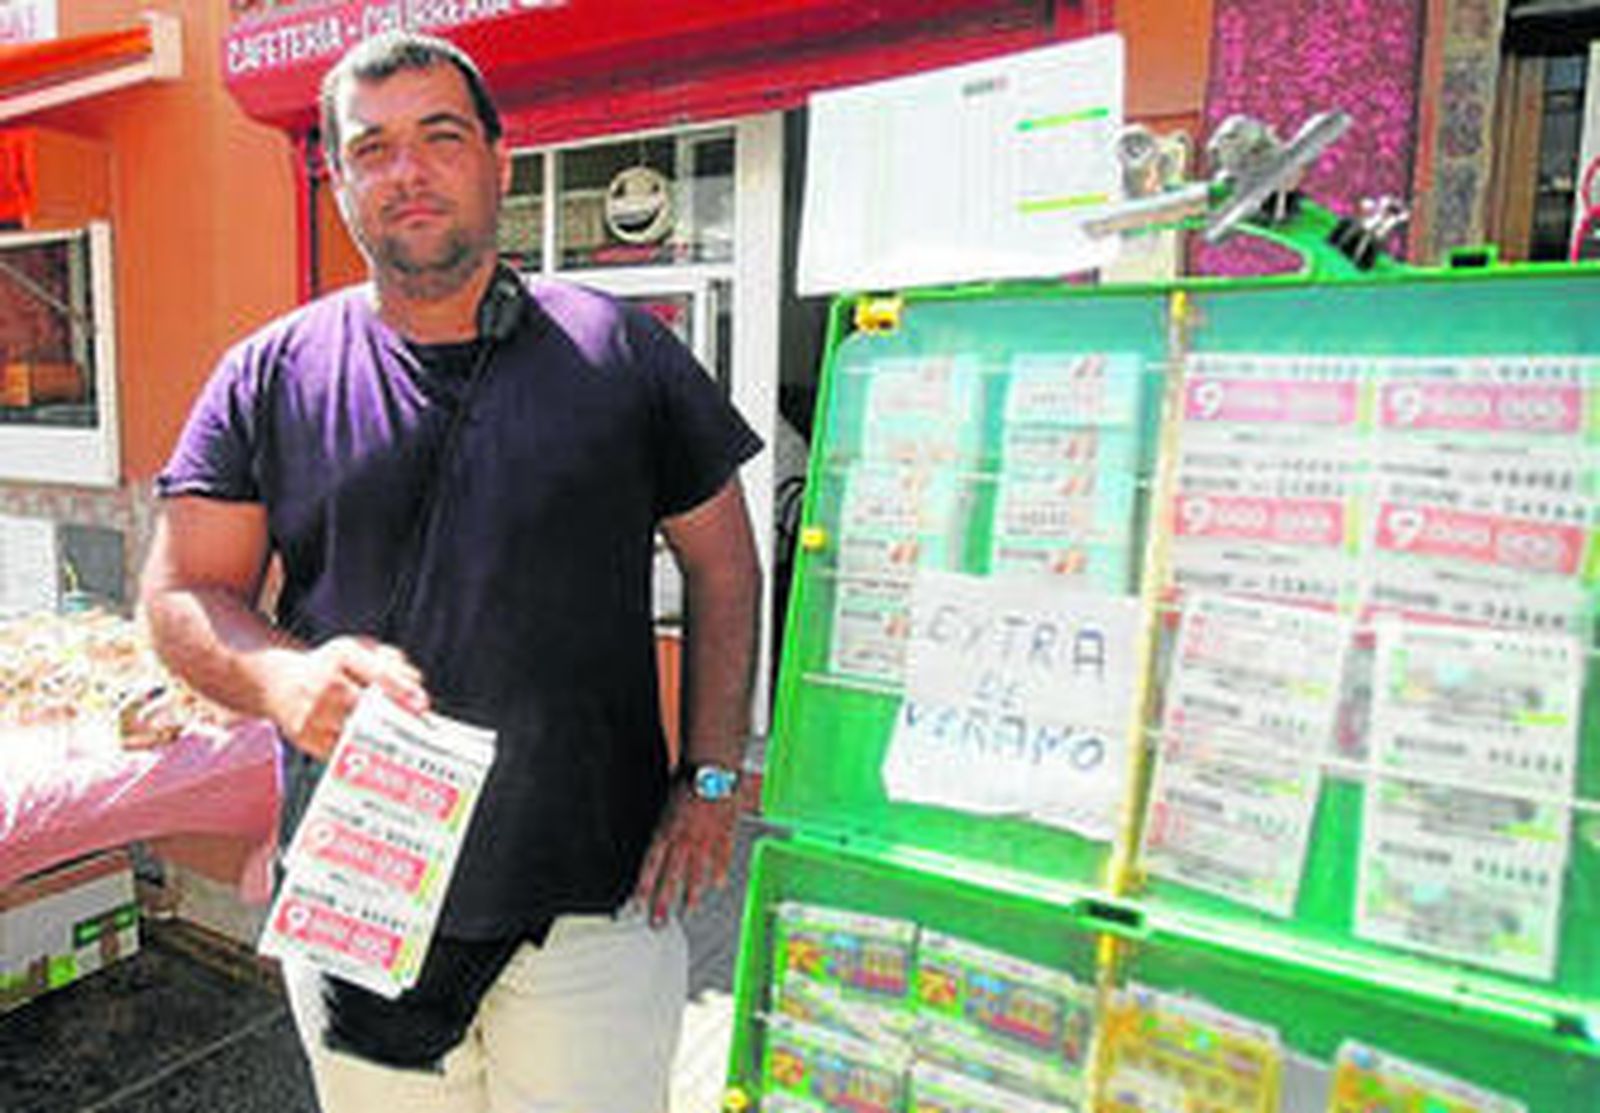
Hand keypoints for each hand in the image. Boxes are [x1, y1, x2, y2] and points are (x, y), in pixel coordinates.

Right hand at [264, 635, 428, 759]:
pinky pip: (340, 752)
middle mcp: (323, 685)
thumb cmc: (329, 665)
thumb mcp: (357, 650)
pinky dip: (361, 756)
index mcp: (340, 656)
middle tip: (420, 733)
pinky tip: (379, 759)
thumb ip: (390, 661)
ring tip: (405, 749)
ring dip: (381, 742)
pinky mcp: (305, 739)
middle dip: (393, 721)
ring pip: (354, 734)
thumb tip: (416, 682)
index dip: (401, 690)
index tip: (423, 704)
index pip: (377, 674)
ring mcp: (312, 714)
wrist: (276, 680)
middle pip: (365, 708)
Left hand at [633, 782, 737, 927]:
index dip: (644, 886)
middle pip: (671, 875)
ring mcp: (705, 838)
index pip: (651, 864)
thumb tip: (657, 844)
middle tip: (658, 921)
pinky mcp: (724, 833)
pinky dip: (719, 872)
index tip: (637, 905)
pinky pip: (721, 857)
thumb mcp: (666, 802)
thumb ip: (663, 825)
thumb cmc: (686, 778)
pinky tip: (716, 886)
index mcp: (666, 829)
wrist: (711, 766)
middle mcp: (684, 838)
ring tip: (688, 910)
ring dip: (691, 893)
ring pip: (696, 871)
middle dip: (664, 901)